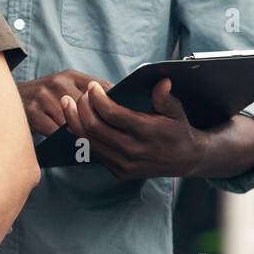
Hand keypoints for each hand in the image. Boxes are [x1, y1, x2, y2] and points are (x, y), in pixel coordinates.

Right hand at [17, 69, 111, 135]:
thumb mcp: (65, 84)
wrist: (5, 97)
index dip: (112, 104)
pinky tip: (68, 144)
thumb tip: (118, 99)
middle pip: (87, 108)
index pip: (101, 87)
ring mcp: (44, 97)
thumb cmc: (43, 96)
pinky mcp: (33, 113)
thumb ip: (87, 89)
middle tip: (106, 137)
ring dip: (79, 135)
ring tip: (87, 143)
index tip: (120, 118)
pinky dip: (63, 140)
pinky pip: (56, 132)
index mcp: (70, 75)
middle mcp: (58, 83)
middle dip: (96, 124)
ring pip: (72, 122)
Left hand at [61, 78, 206, 179]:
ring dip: (75, 121)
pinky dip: (82, 136)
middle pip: (94, 127)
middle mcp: (133, 150)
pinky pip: (94, 152)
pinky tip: (77, 122)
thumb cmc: (178, 131)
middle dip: (81, 107)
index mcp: (146, 132)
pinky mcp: (119, 172)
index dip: (97, 98)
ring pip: (89, 141)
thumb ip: (165, 98)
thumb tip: (162, 81)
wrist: (185, 160)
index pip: (111, 113)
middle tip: (78, 95)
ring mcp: (124, 164)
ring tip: (69, 104)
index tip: (92, 86)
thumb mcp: (177, 112)